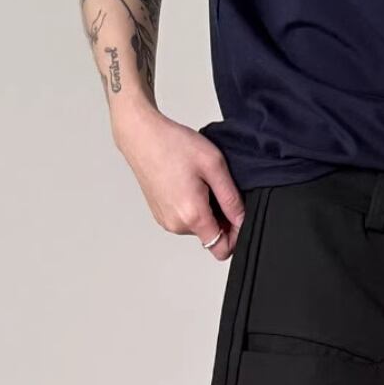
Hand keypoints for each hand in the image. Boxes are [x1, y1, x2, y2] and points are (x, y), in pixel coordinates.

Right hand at [111, 99, 244, 259]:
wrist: (141, 135)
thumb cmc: (173, 144)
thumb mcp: (214, 166)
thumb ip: (231, 199)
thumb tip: (242, 221)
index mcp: (192, 216)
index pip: (222, 249)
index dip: (235, 237)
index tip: (238, 218)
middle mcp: (177, 225)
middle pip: (211, 238)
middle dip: (221, 220)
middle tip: (218, 190)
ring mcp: (166, 221)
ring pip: (198, 229)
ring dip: (206, 212)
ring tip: (200, 184)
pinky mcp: (160, 215)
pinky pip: (185, 221)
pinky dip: (192, 209)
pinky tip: (189, 186)